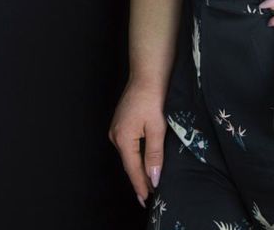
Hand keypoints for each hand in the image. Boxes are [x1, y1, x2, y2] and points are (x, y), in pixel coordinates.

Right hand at [107, 76, 166, 208]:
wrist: (148, 73)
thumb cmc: (154, 98)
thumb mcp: (157, 128)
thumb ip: (154, 155)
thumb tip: (153, 178)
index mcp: (123, 139)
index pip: (133, 169)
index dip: (140, 185)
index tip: (146, 200)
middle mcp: (115, 135)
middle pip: (129, 162)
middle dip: (139, 177)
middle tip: (149, 194)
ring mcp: (116, 127)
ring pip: (128, 153)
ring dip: (138, 165)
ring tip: (148, 180)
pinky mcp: (121, 121)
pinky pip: (128, 144)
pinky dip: (136, 153)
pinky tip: (143, 158)